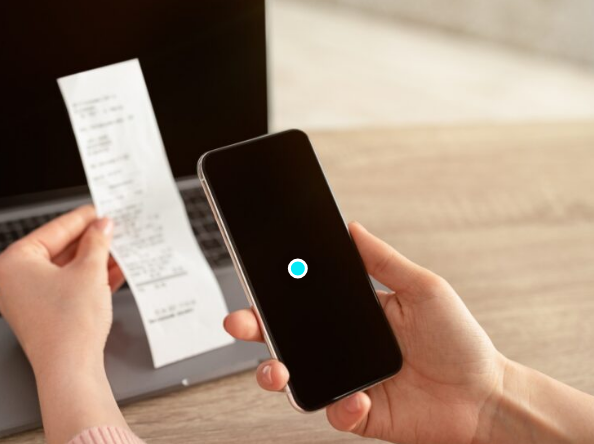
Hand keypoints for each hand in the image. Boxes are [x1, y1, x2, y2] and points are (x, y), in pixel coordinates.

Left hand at [0, 205, 128, 443]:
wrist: (70, 371)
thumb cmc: (68, 324)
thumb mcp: (89, 271)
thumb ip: (96, 243)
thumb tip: (101, 227)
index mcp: (14, 262)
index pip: (53, 230)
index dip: (82, 219)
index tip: (99, 210)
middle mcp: (14, 281)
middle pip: (58, 250)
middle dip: (89, 242)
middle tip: (112, 230)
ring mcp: (26, 302)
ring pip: (64, 272)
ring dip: (92, 262)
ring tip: (118, 251)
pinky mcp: (42, 318)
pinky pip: (65, 291)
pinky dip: (87, 282)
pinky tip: (113, 274)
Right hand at [225, 222, 505, 443]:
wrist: (486, 398)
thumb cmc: (460, 341)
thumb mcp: (424, 289)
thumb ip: (383, 261)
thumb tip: (351, 227)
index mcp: (351, 315)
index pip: (300, 301)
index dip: (272, 294)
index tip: (252, 280)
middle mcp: (340, 348)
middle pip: (283, 338)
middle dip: (253, 330)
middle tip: (239, 322)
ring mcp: (345, 381)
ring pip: (292, 379)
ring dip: (274, 374)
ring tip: (278, 370)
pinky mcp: (356, 414)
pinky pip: (332, 412)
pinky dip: (339, 407)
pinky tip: (358, 398)